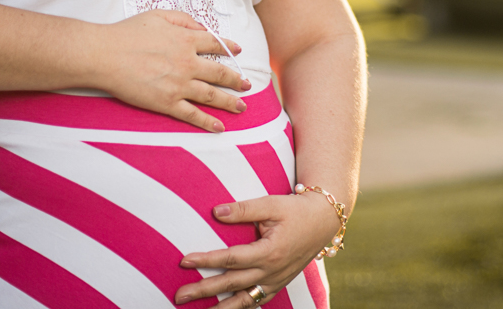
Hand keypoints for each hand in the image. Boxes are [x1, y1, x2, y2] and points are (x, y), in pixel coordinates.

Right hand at [95, 9, 250, 130]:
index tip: (238, 51)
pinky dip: (207, 122)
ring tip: (242, 106)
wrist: (105, 55)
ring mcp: (179, 84)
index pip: (215, 44)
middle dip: (236, 80)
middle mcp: (188, 63)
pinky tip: (220, 127)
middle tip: (247, 85)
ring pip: (211, 95)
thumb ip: (183, 19)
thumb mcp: (158, 16)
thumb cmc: (126, 33)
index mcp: (186, 40)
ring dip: (229, 101)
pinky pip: (192, 114)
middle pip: (220, 72)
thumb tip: (201, 27)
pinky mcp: (167, 103)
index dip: (229, 47)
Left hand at [174, 192, 340, 306]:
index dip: (206, 260)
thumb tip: (216, 212)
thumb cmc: (296, 210)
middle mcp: (272, 271)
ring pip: (244, 300)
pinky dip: (241, 308)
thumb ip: (243, 209)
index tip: (184, 261)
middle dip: (204, 290)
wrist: (324, 221)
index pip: (231, 259)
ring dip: (220, 308)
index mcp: (270, 251)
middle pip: (232, 284)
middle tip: (179, 296)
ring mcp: (276, 281)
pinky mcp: (279, 284)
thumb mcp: (272, 204)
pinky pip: (257, 301)